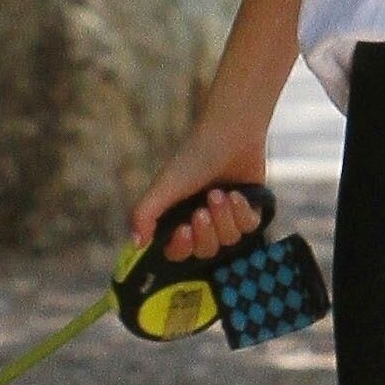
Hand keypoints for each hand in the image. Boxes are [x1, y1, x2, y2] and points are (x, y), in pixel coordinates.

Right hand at [130, 132, 266, 259]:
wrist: (229, 133)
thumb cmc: (193, 157)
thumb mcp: (164, 186)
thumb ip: (144, 214)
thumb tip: (135, 244)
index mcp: (178, 217)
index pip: (177, 252)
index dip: (182, 246)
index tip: (184, 228)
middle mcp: (202, 222)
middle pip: (206, 251)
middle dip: (206, 231)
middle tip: (204, 209)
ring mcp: (227, 217)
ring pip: (229, 240)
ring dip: (225, 217)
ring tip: (220, 193)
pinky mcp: (248, 210)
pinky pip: (249, 228)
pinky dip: (242, 212)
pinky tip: (237, 194)